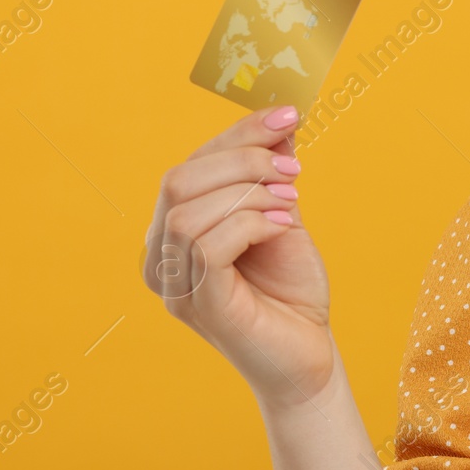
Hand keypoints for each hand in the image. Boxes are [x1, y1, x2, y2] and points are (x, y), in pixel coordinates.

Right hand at [144, 104, 333, 411]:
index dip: (239, 133)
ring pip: (188, 210)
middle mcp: (160, 257)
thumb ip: (271, 174)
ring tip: (290, 203)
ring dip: (249, 193)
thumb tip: (280, 120)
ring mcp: (173, 285)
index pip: (192, 164)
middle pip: (178, 179)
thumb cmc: (290, 289)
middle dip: (242, 160)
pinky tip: (284, 227)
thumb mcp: (282, 216)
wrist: (309, 354)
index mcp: (172, 231)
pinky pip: (207, 246)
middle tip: (293, 170)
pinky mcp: (199, 306)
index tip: (288, 115)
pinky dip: (250, 223)